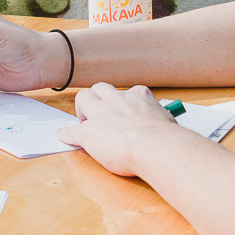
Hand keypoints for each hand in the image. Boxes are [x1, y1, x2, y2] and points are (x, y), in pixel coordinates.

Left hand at [56, 83, 183, 176]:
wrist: (153, 145)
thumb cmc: (166, 138)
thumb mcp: (169, 122)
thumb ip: (161, 120)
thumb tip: (166, 126)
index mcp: (138, 96)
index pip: (129, 93)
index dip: (124, 103)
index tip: (125, 111)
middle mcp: (117, 100)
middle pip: (100, 88)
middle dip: (98, 98)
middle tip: (99, 111)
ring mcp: (100, 114)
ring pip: (83, 98)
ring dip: (82, 108)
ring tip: (84, 120)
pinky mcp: (87, 132)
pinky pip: (71, 130)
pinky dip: (67, 133)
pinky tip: (64, 135)